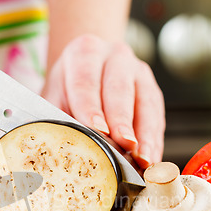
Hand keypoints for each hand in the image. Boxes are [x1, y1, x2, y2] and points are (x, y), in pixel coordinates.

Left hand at [42, 34, 164, 168]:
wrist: (85, 72)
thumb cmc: (67, 90)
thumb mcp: (54, 98)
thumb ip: (55, 118)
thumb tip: (57, 148)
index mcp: (84, 52)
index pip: (86, 82)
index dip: (91, 108)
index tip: (98, 130)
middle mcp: (116, 56)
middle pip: (120, 90)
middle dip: (122, 121)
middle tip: (124, 144)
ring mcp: (139, 72)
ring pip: (145, 103)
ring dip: (145, 135)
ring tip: (143, 159)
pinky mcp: (153, 91)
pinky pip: (157, 117)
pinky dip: (154, 141)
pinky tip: (151, 159)